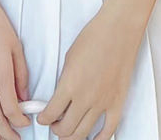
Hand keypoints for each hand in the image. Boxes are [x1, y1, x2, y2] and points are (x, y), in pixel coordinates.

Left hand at [35, 7, 142, 138]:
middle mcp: (85, 98)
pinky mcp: (117, 103)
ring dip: (72, 136)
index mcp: (69, 85)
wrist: (117, 30)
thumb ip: (64, 80)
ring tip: (68, 132)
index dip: (43, 119)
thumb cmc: (94, 37)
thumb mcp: (69, 58)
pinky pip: (108, 130)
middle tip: (54, 125)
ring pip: (83, 133)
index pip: (51, 113)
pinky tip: (92, 139)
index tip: (42, 118)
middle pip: (66, 129)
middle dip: (56, 130)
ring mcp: (102, 103)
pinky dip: (98, 139)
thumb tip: (61, 95)